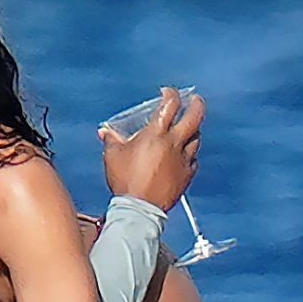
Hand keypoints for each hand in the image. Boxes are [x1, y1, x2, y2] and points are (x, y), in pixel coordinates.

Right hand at [98, 87, 202, 210]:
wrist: (140, 208)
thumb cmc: (126, 181)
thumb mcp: (113, 157)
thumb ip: (111, 140)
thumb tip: (105, 133)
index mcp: (155, 134)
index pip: (170, 104)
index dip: (171, 94)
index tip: (168, 93)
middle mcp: (173, 143)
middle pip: (194, 116)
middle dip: (196, 104)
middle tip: (194, 100)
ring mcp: (183, 159)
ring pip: (197, 138)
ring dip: (194, 130)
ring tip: (189, 127)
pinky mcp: (187, 175)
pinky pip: (194, 160)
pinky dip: (190, 154)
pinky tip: (185, 155)